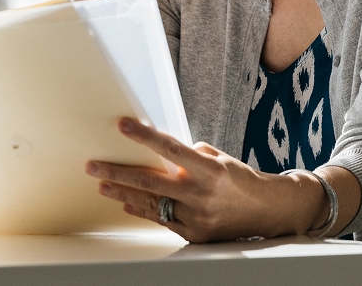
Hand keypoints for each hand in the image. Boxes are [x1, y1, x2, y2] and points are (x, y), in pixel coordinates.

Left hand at [85, 118, 322, 241]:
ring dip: (124, 193)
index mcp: (209, 170)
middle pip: (151, 182)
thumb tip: (159, 150)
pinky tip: (127, 202)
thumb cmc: (240, 179)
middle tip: (94, 166)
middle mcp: (201, 194)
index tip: (123, 126)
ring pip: (152, 204)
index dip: (145, 136)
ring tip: (103, 184)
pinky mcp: (195, 234)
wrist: (267, 210)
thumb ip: (189, 155)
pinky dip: (144, 210)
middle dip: (118, 173)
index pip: (170, 149)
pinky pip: (163, 220)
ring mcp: (197, 217)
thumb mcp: (219, 159)